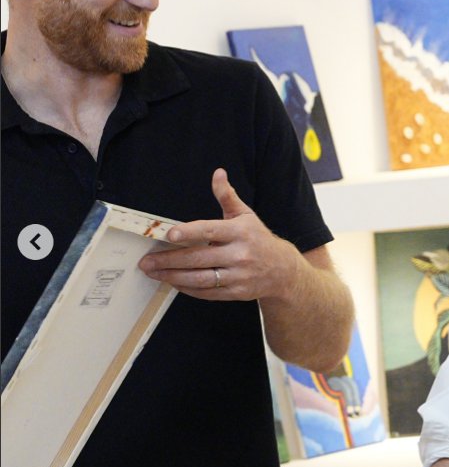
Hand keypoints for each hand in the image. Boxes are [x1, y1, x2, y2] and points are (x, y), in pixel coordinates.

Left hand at [138, 168, 300, 301]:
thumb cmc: (258, 239)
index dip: (189, 232)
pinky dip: (187, 288)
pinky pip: (207, 292)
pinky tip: (173, 282)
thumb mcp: (245, 215)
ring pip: (200, 278)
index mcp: (240, 232)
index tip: (169, 234)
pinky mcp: (236, 292)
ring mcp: (238, 275)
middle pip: (199, 258)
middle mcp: (240, 254)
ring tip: (153, 273)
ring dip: (173, 277)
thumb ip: (227, 196)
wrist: (283, 270)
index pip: (210, 231)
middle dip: (169, 260)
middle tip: (147, 261)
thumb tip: (218, 173)